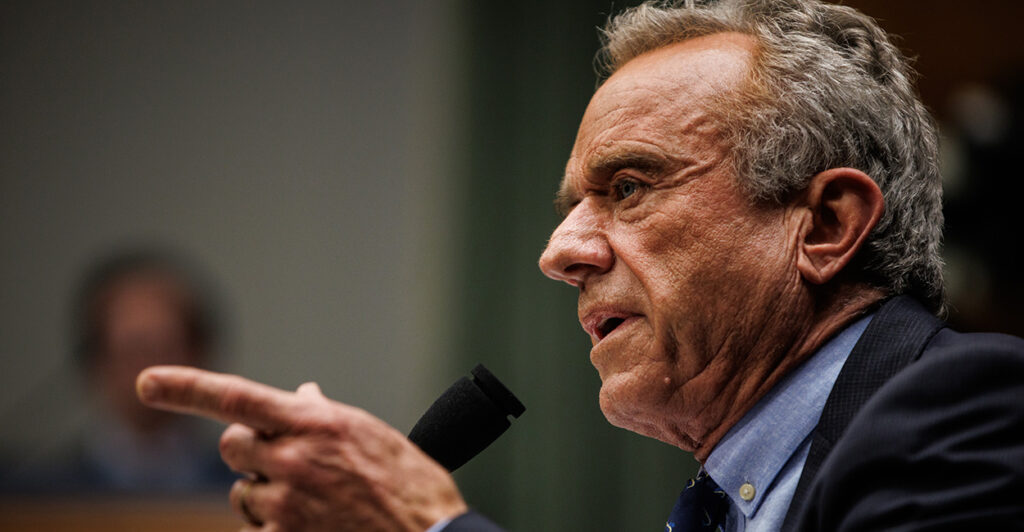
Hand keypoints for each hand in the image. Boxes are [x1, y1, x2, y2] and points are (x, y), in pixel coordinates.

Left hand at [136, 366, 467, 530]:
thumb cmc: (408, 484)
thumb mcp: (368, 434)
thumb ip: (323, 414)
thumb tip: (298, 394)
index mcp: (315, 423)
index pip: (235, 396)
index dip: (185, 387)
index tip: (146, 383)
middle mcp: (293, 460)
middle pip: (232, 445)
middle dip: (250, 450)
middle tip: (282, 459)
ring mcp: (286, 505)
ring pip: (241, 493)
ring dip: (264, 494)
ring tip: (313, 503)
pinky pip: (253, 531)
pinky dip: (272, 528)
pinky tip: (312, 526)